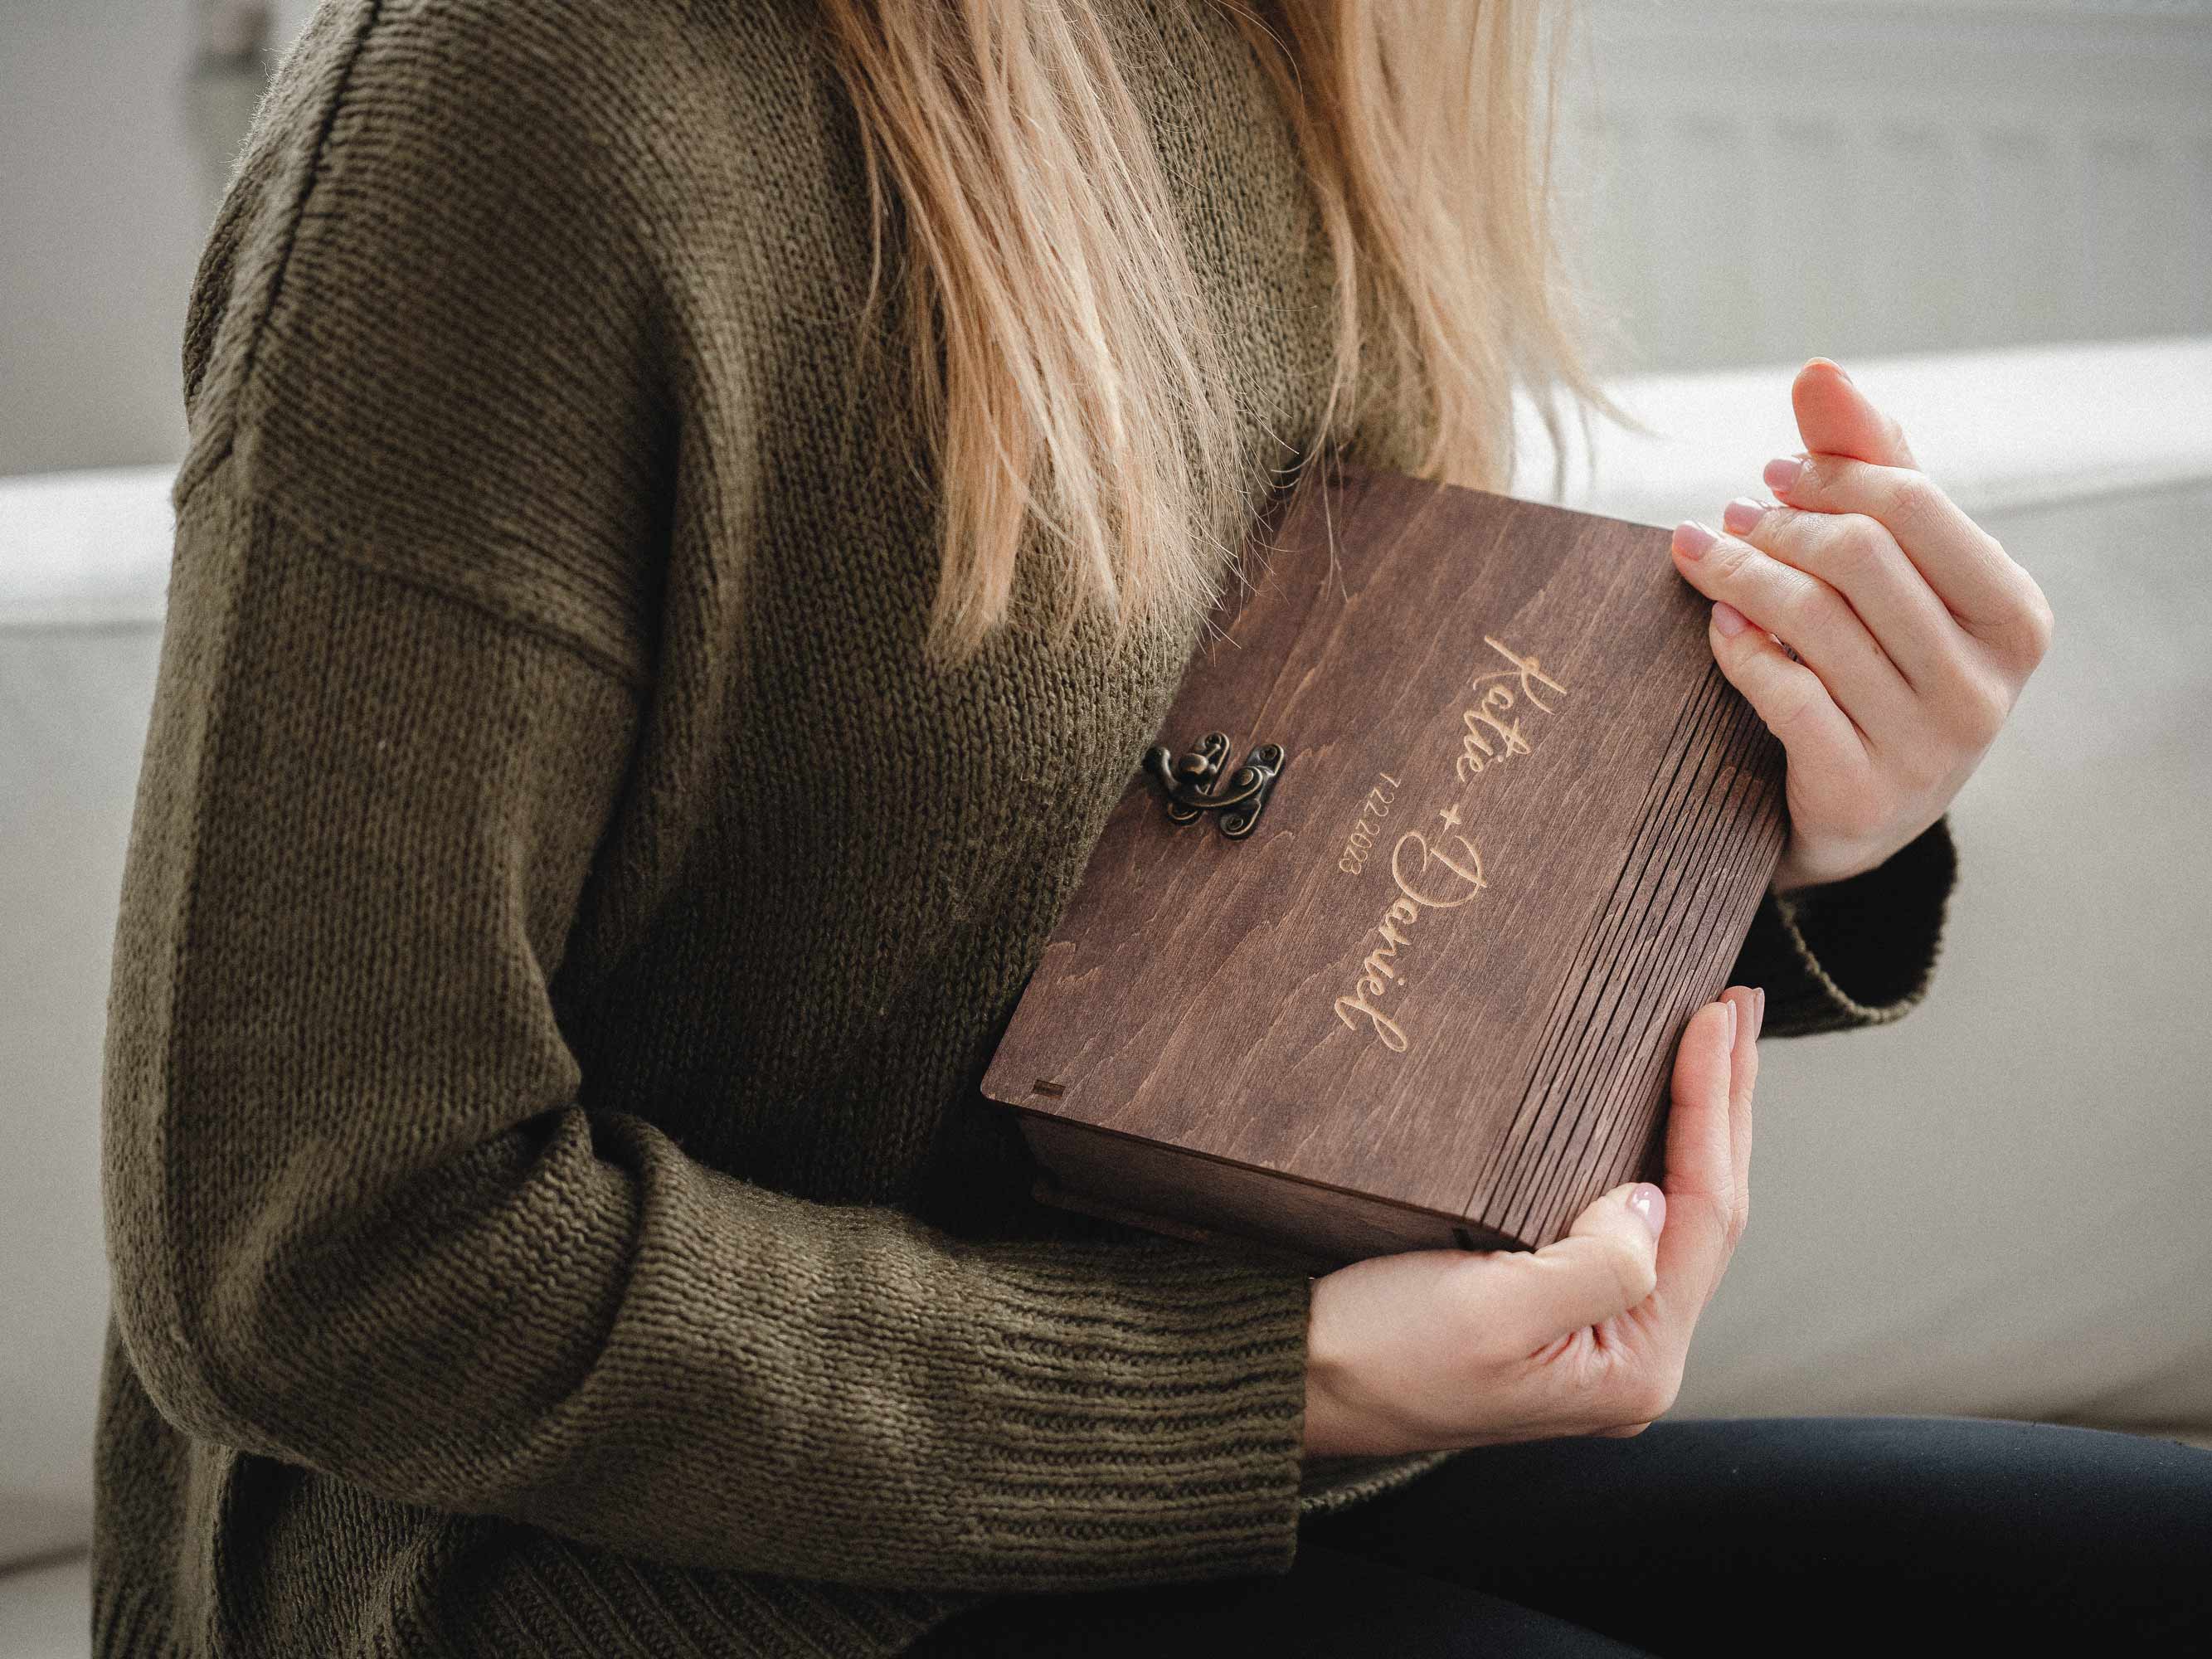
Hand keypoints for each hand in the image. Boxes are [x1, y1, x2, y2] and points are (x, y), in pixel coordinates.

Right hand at [1302, 986, 1760, 1457]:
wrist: (1292, 1375)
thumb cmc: (1375, 1352)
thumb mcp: (1488, 1312)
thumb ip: (1596, 1266)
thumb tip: (1647, 1200)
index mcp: (1630, 1363)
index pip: (1701, 1212)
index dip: (1711, 1105)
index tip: (1712, 1014)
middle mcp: (1628, 1353)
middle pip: (1703, 1208)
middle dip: (1725, 1102)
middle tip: (1739, 1003)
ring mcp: (1594, 1330)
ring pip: (1673, 1210)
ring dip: (1697, 1121)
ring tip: (1719, 1039)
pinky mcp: (1555, 1306)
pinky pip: (1627, 1218)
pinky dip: (1648, 1149)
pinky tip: (1653, 1107)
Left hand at [1668, 359, 2053, 892]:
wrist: (1862, 813)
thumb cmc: (1882, 664)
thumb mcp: (1897, 570)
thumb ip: (1869, 468)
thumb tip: (1818, 369)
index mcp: (2015, 615)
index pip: (1915, 502)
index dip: (1830, 475)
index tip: (1772, 474)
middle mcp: (1986, 684)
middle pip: (1860, 556)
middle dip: (1779, 526)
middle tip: (1728, 518)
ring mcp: (1929, 746)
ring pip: (1812, 621)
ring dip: (1739, 574)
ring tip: (1701, 554)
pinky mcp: (1861, 792)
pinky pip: (1783, 693)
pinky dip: (1737, 647)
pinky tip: (1717, 622)